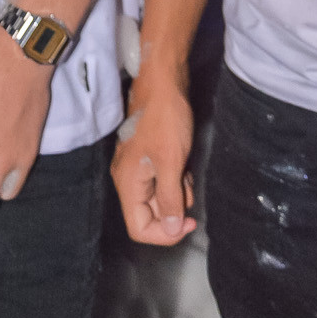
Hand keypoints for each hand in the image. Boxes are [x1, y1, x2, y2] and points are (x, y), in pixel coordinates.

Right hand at [111, 74, 195, 244]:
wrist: (163, 83)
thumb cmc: (166, 120)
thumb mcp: (171, 163)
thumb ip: (170, 199)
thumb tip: (172, 230)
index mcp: (127, 184)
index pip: (139, 228)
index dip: (165, 233)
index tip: (189, 222)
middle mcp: (128, 180)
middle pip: (148, 215)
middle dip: (173, 208)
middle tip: (188, 188)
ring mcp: (137, 168)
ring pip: (158, 198)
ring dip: (177, 192)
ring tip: (186, 171)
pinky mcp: (148, 158)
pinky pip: (162, 181)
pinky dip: (176, 178)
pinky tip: (184, 163)